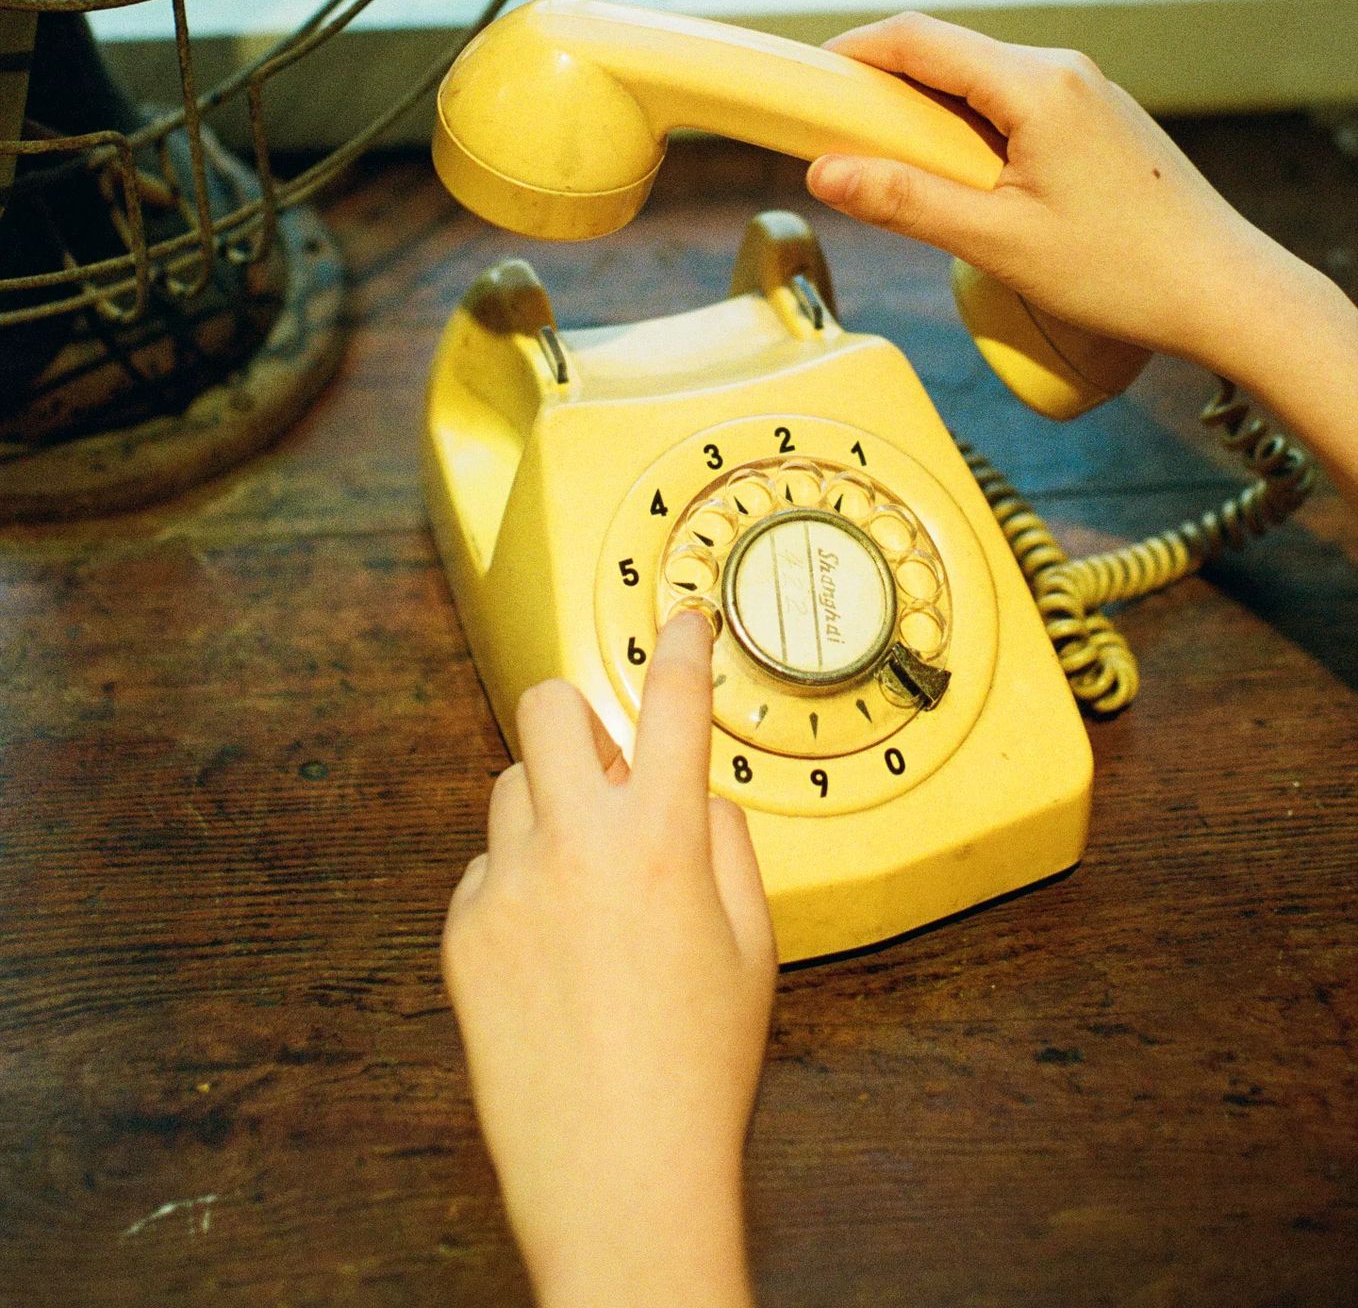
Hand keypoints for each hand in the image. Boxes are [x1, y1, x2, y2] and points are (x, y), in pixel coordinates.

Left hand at [442, 612, 776, 1307]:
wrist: (618, 1177)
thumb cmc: (697, 1071)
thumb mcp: (753, 947)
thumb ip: (727, 845)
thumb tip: (694, 792)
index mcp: (666, 842)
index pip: (674, 703)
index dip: (683, 646)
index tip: (683, 619)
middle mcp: (579, 845)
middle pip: (550, 709)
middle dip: (577, 715)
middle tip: (605, 758)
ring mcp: (510, 886)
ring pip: (511, 786)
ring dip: (549, 803)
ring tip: (584, 876)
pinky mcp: (464, 933)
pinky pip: (485, 867)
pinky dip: (516, 881)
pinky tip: (550, 945)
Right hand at [807, 13, 1357, 510]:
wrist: (1224, 291)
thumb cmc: (1122, 271)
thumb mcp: (997, 243)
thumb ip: (905, 201)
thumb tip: (823, 172)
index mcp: (1036, 85)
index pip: (919, 39)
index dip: (853, 52)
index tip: (808, 82)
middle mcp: (1063, 71)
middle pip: (947, 54)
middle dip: (885, 89)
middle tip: (837, 139)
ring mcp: (1087, 92)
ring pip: (981, 82)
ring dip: (929, 116)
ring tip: (894, 173)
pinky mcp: (1098, 121)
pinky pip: (1015, 105)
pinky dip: (971, 131)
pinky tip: (962, 185)